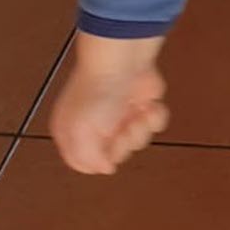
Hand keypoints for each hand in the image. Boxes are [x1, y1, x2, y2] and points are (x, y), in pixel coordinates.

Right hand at [46, 34, 170, 174]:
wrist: (123, 61)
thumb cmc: (98, 94)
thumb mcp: (81, 133)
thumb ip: (87, 158)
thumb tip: (104, 168)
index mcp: (72, 134)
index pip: (85, 164)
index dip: (101, 160)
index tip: (108, 146)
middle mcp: (96, 128)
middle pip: (117, 155)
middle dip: (126, 142)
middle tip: (124, 125)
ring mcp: (121, 117)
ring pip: (138, 141)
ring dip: (142, 127)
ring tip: (138, 111)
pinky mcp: (142, 107)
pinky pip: (155, 125)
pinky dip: (156, 116)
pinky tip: (149, 104)